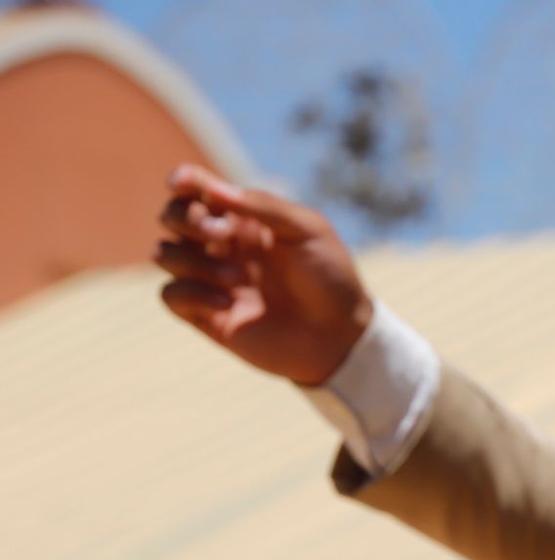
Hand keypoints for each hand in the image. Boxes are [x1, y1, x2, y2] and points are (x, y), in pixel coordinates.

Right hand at [154, 164, 371, 385]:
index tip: (183, 183)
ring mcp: (212, 280)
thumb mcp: (307, 230)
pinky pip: (170, 296)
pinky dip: (190, 294)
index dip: (183, 180)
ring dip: (193, 260)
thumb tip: (213, 189)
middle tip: (224, 235)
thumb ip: (262, 205)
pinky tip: (227, 304)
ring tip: (239, 279)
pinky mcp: (208, 316)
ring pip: (164, 254)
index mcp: (244, 219)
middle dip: (187, 219)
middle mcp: (222, 246)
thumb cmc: (331, 277)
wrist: (341, 335)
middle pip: (172, 216)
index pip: (198, 189)